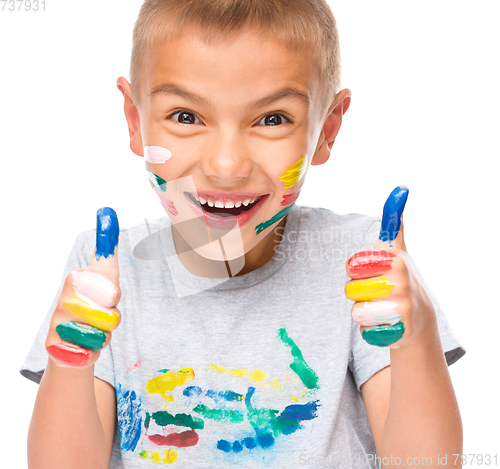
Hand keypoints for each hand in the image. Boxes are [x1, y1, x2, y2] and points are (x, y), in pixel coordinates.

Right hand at [45, 207, 120, 366]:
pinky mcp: (58, 348)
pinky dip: (95, 350)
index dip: (113, 290)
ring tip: (93, 329)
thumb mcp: (103, 275)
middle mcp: (63, 298)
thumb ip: (106, 249)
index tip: (109, 291)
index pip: (107, 281)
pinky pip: (94, 349)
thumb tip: (107, 210)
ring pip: (105, 329)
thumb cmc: (92, 305)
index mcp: (75, 278)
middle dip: (113, 314)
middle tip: (102, 313)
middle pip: (111, 308)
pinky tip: (84, 345)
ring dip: (106, 332)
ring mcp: (59, 323)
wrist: (72, 344)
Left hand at [345, 187, 434, 347]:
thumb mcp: (397, 249)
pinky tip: (384, 324)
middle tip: (375, 292)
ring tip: (380, 308)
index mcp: (394, 259)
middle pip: (350, 289)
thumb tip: (401, 187)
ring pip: (355, 312)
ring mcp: (401, 307)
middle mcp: (400, 281)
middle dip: (357, 293)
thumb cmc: (399, 277)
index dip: (355, 271)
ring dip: (362, 312)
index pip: (351, 265)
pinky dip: (369, 330)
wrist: (418, 317)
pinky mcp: (399, 331)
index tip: (371, 271)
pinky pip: (364, 331)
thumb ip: (393, 223)